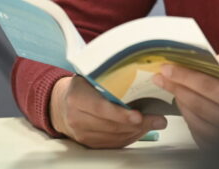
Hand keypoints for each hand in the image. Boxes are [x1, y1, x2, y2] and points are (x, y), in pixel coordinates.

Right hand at [49, 75, 166, 148]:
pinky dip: (129, 138)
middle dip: (138, 124)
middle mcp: (76, 118)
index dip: (120, 114)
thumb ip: (109, 78)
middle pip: (111, 126)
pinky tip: (141, 130)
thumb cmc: (82, 86)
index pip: (101, 108)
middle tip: (159, 120)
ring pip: (114, 137)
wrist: (60, 103)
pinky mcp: (87, 143)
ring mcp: (81, 133)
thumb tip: (141, 74)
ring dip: (137, 132)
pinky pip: (111, 144)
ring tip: (154, 124)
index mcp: (77, 97)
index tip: (138, 116)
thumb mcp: (90, 76)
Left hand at [153, 48, 218, 143]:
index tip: (168, 68)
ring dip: (181, 104)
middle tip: (161, 76)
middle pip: (196, 105)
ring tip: (173, 89)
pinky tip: (187, 109)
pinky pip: (202, 136)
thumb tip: (214, 60)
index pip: (207, 88)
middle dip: (175, 88)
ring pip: (196, 122)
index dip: (184, 77)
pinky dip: (191, 122)